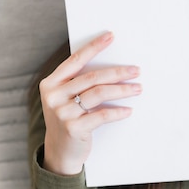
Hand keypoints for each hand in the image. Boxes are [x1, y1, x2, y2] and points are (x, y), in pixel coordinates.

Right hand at [40, 32, 141, 175]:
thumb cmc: (69, 120)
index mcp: (51, 83)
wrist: (60, 152)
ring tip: (138, 88)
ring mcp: (62, 113)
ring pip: (99, 94)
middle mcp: (54, 96)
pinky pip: (102, 115)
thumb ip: (79, 83)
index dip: (94, 47)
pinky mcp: (74, 128)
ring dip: (122, 90)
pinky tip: (128, 110)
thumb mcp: (66, 99)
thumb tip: (112, 67)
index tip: (111, 36)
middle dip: (117, 72)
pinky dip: (118, 112)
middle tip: (136, 70)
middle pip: (92, 77)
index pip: (76, 60)